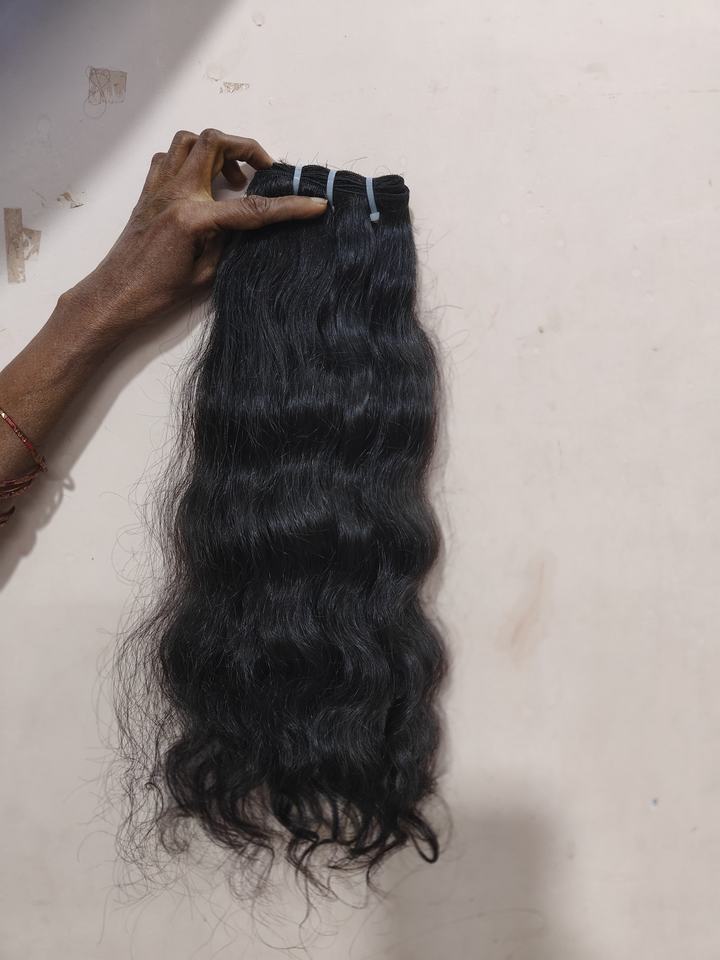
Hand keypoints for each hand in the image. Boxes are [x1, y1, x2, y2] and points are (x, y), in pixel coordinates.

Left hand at [62, 129, 326, 335]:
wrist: (115, 295)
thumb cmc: (158, 293)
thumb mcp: (206, 273)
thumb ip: (230, 241)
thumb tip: (248, 222)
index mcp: (193, 218)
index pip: (252, 207)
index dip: (288, 207)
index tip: (315, 204)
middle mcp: (175, 193)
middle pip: (214, 142)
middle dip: (245, 147)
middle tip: (262, 169)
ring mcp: (158, 188)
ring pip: (189, 141)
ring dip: (215, 148)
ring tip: (230, 176)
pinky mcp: (147, 192)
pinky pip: (169, 157)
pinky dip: (189, 160)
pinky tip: (200, 183)